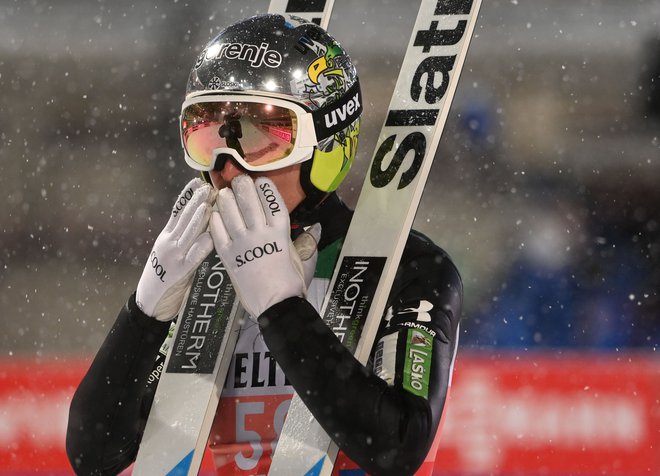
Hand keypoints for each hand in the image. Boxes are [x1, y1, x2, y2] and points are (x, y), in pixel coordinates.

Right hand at [136, 178, 214, 320]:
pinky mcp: (179, 272)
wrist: (150, 303)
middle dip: (197, 201)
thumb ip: (184, 237)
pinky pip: (192, 258)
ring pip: (188, 233)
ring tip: (209, 203)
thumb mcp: (172, 251)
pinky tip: (210, 237)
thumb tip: (202, 219)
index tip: (197, 182)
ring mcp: (173, 256)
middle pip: (183, 218)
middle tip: (209, 187)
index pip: (177, 211)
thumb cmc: (166, 277)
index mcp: (167, 236)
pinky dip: (201, 247)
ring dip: (199, 217)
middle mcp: (168, 242)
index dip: (187, 196)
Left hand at [209, 175, 319, 318]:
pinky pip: (217, 232)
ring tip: (223, 192)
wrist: (276, 306)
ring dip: (225, 199)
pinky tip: (214, 213)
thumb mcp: (306, 260)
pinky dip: (215, 220)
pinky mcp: (227, 255)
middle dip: (242, 186)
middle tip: (238, 181)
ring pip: (230, 212)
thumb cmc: (293, 283)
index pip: (272, 201)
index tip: (260, 180)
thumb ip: (309, 241)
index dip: (265, 188)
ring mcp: (242, 243)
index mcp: (280, 232)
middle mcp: (260, 233)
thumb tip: (316, 227)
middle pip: (248, 201)